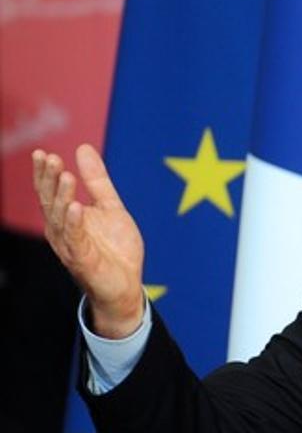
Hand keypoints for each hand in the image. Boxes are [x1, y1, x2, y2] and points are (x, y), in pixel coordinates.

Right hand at [33, 144, 145, 338]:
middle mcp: (61, 230)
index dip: (45, 173)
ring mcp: (70, 245)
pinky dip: (74, 222)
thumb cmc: (115, 248)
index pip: (50, 191)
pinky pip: (75, 239)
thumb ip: (97, 181)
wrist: (126, 284)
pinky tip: (75, 206)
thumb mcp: (110, 207)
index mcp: (65, 217)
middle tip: (50, 158)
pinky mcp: (82, 259)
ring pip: (60, 218)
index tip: (43, 153)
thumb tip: (83, 147)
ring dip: (62, 195)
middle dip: (49, 180)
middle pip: (50, 201)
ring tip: (65, 175)